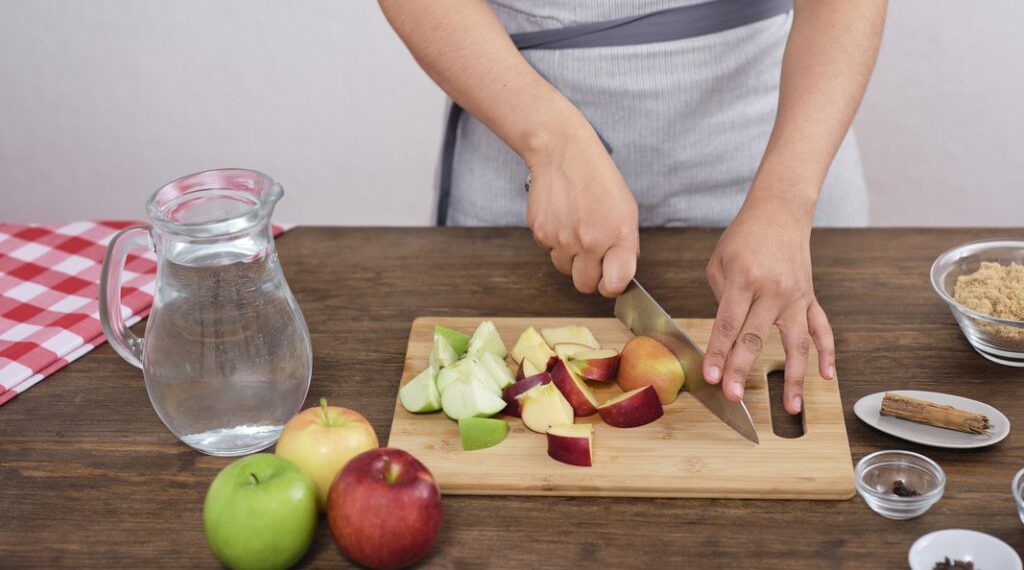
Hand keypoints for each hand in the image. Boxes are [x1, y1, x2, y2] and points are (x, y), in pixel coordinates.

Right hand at [525, 122, 638, 297]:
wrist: (562, 152)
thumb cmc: (597, 177)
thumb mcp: (625, 207)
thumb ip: (626, 242)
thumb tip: (621, 268)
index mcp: (618, 235)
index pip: (614, 284)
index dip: (612, 285)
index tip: (610, 279)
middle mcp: (590, 241)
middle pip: (584, 285)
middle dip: (589, 276)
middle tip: (591, 258)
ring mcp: (562, 239)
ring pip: (564, 269)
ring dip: (570, 258)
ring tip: (575, 230)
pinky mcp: (540, 233)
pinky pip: (548, 250)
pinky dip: (554, 240)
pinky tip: (561, 218)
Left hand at [702, 194, 835, 413]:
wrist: (779, 212)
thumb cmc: (743, 237)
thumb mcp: (719, 262)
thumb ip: (720, 299)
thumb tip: (725, 336)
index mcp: (744, 279)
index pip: (728, 324)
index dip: (719, 353)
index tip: (712, 377)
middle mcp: (772, 290)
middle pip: (755, 337)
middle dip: (742, 370)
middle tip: (733, 396)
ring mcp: (796, 296)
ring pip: (796, 343)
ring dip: (794, 377)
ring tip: (792, 407)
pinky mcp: (810, 297)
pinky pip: (822, 329)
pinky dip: (828, 353)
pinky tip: (826, 376)